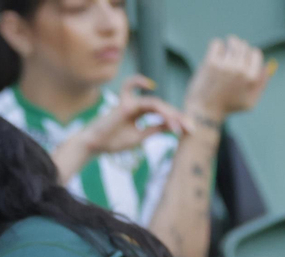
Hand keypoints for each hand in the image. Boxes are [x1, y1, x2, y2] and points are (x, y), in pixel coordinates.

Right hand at [75, 75, 189, 155]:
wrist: (94, 145)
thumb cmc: (112, 142)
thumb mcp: (141, 136)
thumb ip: (156, 128)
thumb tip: (174, 125)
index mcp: (141, 115)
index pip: (163, 114)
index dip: (177, 121)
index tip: (189, 132)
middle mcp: (138, 106)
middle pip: (163, 108)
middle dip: (177, 118)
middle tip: (189, 129)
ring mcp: (131, 103)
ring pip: (156, 105)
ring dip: (168, 115)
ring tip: (176, 127)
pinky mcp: (124, 104)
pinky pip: (132, 89)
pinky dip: (139, 82)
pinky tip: (152, 85)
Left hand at [184, 36, 270, 124]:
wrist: (203, 112)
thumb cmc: (227, 107)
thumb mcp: (250, 102)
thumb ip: (262, 84)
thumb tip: (267, 66)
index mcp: (251, 77)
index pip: (255, 53)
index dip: (249, 54)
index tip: (242, 58)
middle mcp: (240, 70)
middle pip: (244, 46)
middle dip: (239, 48)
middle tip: (232, 53)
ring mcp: (225, 65)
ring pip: (232, 42)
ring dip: (230, 43)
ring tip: (225, 49)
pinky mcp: (211, 63)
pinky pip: (217, 44)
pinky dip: (217, 46)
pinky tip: (215, 52)